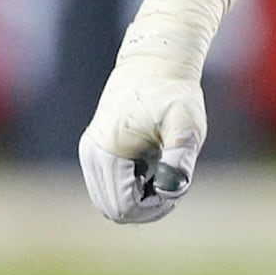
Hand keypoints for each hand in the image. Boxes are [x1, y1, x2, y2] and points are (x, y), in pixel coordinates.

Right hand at [77, 0, 235, 225]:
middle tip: (172, 183)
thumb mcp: (186, 126)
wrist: (155, 65)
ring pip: (110, 203)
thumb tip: (170, 191)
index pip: (124, 206)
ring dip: (140, 200)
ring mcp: (89, 155)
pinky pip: (110, 189)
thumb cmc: (174, 94)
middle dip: (146, 208)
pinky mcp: (95, 153)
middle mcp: (91, 156)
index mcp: (107, 151)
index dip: (154, 208)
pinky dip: (133, 189)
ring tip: (164, 173)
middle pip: (113, 210)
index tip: (176, 187)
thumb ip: (180, 160)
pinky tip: (153, 168)